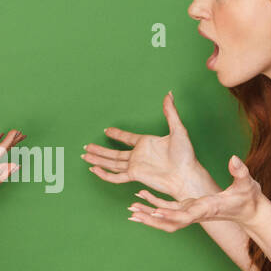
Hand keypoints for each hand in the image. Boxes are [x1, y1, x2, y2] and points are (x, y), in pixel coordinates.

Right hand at [84, 91, 204, 198]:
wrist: (186, 174)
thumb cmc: (185, 155)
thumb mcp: (178, 129)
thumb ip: (170, 112)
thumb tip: (169, 94)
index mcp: (146, 143)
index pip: (127, 138)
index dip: (117, 134)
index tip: (106, 130)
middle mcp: (138, 155)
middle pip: (114, 153)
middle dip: (99, 150)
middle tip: (87, 146)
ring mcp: (136, 166)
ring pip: (111, 163)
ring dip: (97, 159)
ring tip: (84, 156)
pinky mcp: (135, 175)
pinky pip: (116, 176)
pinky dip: (104, 173)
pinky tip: (94, 169)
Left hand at [126, 155, 263, 232]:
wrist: (251, 213)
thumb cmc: (250, 199)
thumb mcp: (247, 184)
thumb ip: (241, 172)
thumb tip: (234, 159)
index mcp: (207, 208)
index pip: (187, 215)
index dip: (171, 214)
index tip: (156, 212)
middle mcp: (197, 214)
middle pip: (170, 222)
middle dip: (152, 219)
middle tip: (134, 213)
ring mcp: (192, 212)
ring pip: (166, 219)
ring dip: (148, 215)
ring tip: (131, 209)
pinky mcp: (190, 209)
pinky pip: (168, 210)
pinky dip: (154, 205)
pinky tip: (141, 197)